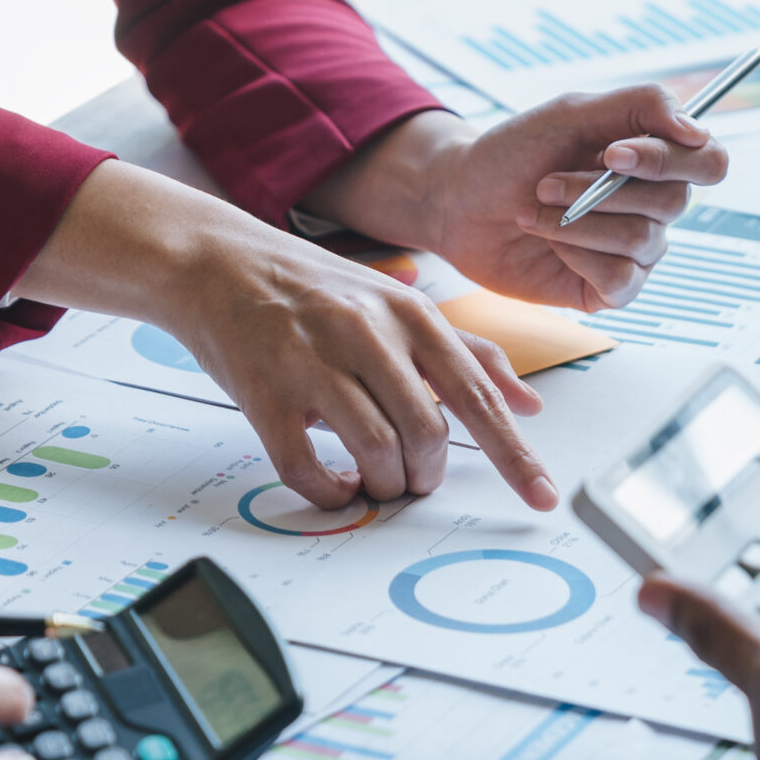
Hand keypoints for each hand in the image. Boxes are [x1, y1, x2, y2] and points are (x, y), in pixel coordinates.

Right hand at [19, 164, 556, 511]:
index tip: (541, 496)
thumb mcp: (400, 306)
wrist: (218, 263)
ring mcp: (313, 362)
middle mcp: (367, 334)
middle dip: (425, 475)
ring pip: (375, 452)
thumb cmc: (313, 290)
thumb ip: (469, 353)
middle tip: (413, 480)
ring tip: (374, 482)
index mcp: (411, 316)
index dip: (514, 454)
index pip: (477, 396)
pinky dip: (328, 492)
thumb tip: (531, 404)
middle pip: (426, 434)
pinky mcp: (264, 392)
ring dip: (382, 485)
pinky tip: (334, 486)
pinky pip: (306, 467)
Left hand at [301, 91, 726, 310]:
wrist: (458, 202)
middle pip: (674, 202)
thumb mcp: (570, 112)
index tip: (612, 153)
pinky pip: (622, 279)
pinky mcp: (609, 289)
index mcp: (653, 158)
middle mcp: (652, 206)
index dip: (670, 159)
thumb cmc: (512, 154)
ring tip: (535, 209)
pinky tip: (549, 243)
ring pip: (643, 240)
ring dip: (578, 221)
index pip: (709, 161)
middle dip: (600, 190)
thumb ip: (639, 106)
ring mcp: (633, 250)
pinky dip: (578, 255)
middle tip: (546, 181)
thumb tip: (695, 130)